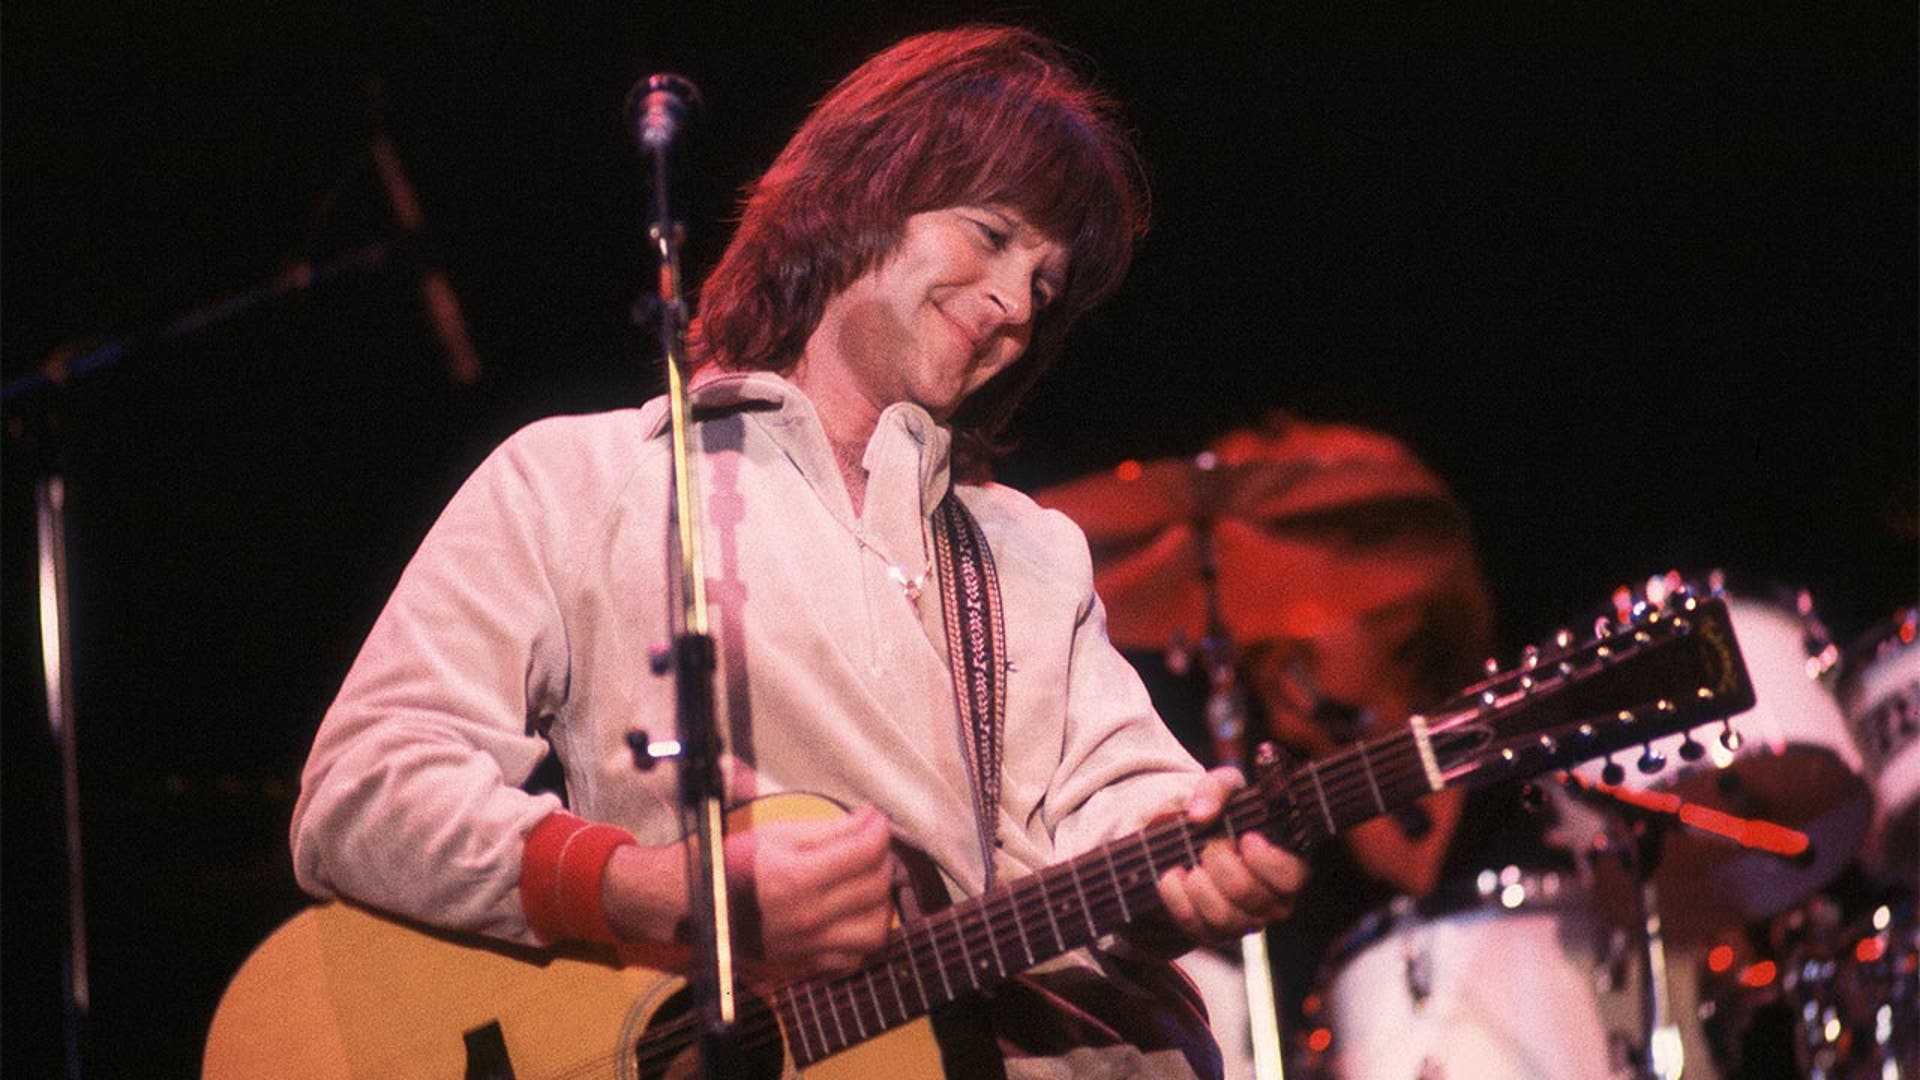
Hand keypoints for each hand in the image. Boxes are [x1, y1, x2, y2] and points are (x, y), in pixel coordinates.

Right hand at [602, 803, 897, 981]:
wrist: (689, 904)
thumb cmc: (731, 861)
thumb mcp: (777, 833)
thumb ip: (830, 830)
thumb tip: (871, 820)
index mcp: (798, 878)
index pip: (866, 851)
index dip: (879, 827)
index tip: (874, 817)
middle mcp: (808, 918)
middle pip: (876, 888)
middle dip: (881, 858)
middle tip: (868, 844)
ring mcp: (808, 947)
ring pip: (874, 931)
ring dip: (879, 902)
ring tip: (865, 882)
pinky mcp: (804, 964)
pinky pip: (854, 959)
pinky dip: (862, 937)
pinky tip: (852, 916)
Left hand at [1153, 768, 1305, 945]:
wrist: (1204, 838)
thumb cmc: (1228, 812)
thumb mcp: (1226, 787)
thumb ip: (1215, 790)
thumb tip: (1199, 815)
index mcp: (1290, 869)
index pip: (1290, 877)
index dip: (1265, 860)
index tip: (1245, 837)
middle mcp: (1274, 903)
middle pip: (1247, 894)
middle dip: (1220, 863)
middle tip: (1210, 845)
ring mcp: (1244, 922)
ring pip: (1222, 917)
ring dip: (1199, 885)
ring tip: (1193, 863)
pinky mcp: (1213, 933)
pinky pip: (1194, 927)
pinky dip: (1177, 899)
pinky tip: (1172, 875)